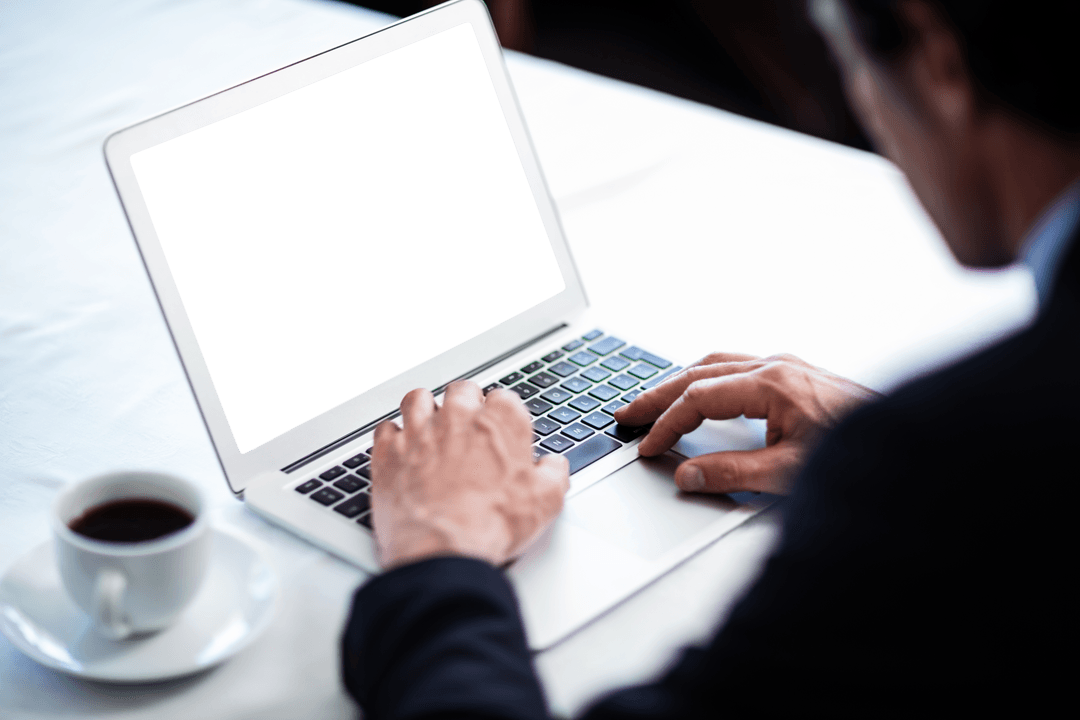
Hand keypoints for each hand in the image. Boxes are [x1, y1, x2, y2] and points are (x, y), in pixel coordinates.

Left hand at [369, 381, 569, 568]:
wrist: (443, 550)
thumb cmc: (492, 525)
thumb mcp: (545, 502)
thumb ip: (553, 474)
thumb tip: (554, 466)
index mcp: (499, 423)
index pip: (504, 399)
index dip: (503, 416)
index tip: (502, 431)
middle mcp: (458, 418)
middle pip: (461, 391)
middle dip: (466, 405)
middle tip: (468, 428)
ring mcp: (419, 432)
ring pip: (418, 399)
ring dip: (425, 410)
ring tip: (431, 427)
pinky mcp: (389, 453)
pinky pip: (386, 429)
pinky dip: (393, 437)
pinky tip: (402, 450)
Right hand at [614, 353, 880, 494]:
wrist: (910, 445)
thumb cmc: (857, 454)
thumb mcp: (790, 472)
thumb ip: (732, 474)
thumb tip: (687, 476)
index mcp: (772, 382)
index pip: (699, 398)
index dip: (667, 424)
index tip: (648, 447)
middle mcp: (777, 365)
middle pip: (699, 372)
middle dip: (658, 394)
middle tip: (626, 413)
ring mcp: (788, 366)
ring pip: (717, 364)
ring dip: (680, 382)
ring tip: (653, 401)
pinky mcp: (797, 375)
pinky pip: (737, 367)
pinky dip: (706, 379)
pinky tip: (702, 393)